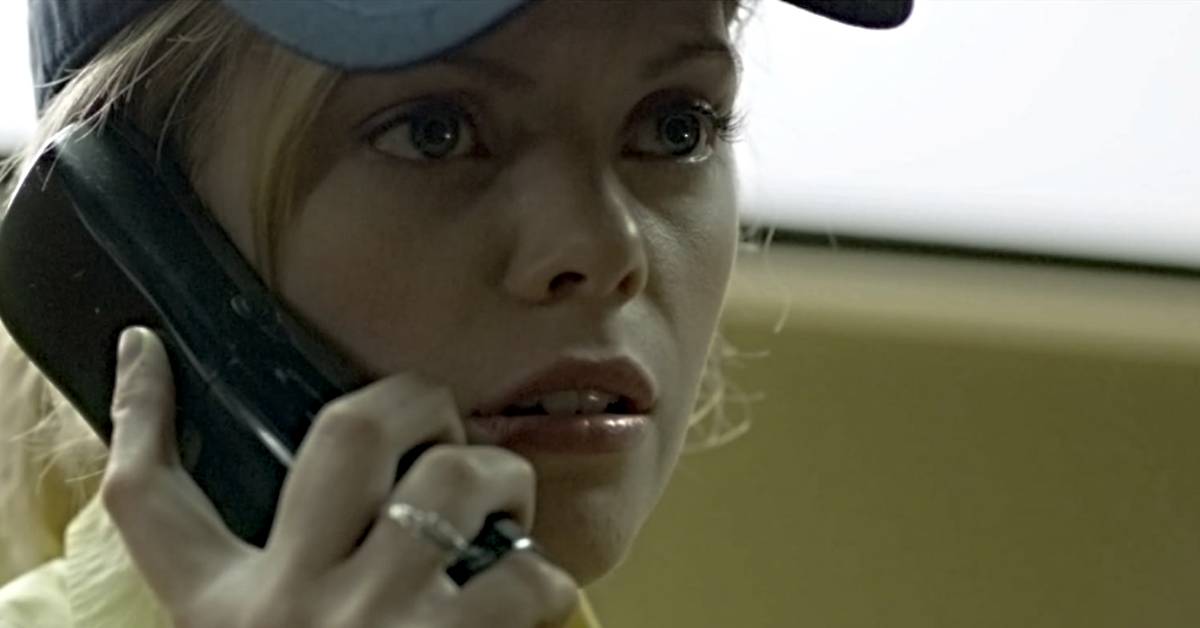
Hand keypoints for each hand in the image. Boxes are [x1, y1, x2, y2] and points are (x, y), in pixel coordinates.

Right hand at [102, 326, 579, 627]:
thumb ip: (271, 589)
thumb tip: (341, 510)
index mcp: (224, 615)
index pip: (145, 496)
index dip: (138, 412)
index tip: (142, 351)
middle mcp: (290, 607)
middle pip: (346, 435)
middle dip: (412, 400)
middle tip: (441, 423)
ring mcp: (377, 626)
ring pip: (456, 482)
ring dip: (501, 478)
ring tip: (505, 506)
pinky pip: (525, 574)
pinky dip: (541, 575)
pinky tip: (526, 594)